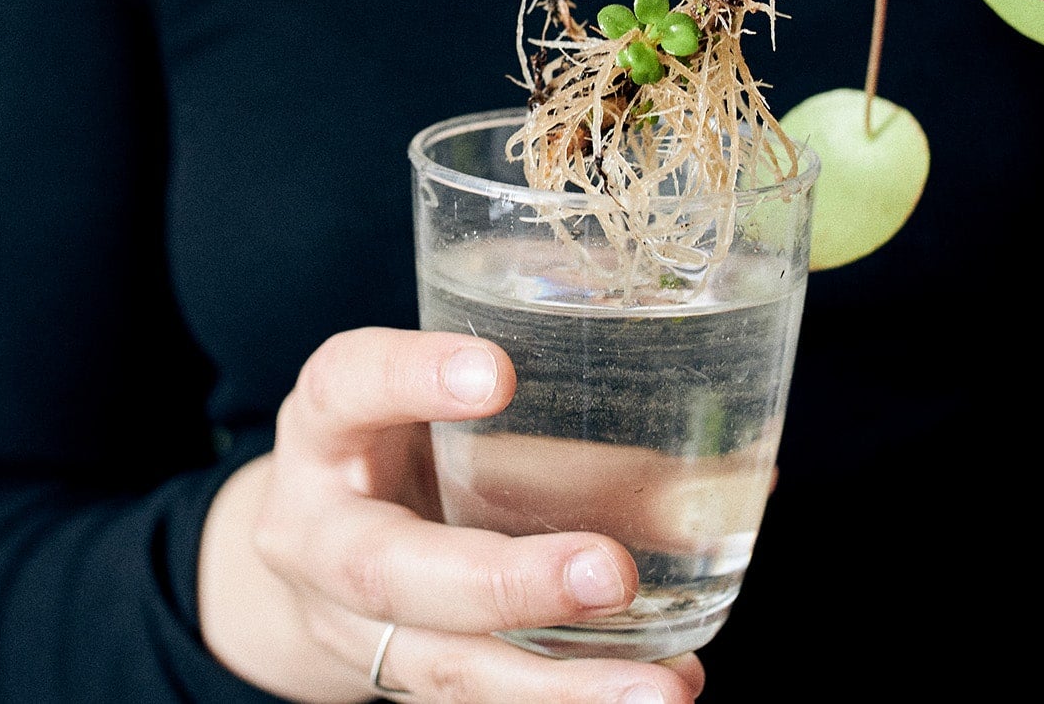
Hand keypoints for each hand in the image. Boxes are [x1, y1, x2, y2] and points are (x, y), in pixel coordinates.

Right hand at [198, 327, 705, 702]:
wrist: (315, 539)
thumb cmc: (399, 438)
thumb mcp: (442, 398)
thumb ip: (554, 413)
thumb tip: (728, 459)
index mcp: (325, 423)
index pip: (347, 386)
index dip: (412, 377)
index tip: (497, 372)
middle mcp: (318, 532)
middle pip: (389, 570)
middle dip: (504, 582)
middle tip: (609, 571)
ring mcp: (350, 623)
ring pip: (444, 665)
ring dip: (559, 683)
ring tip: (661, 686)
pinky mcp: (397, 677)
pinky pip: (477, 700)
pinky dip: (566, 700)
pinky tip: (651, 689)